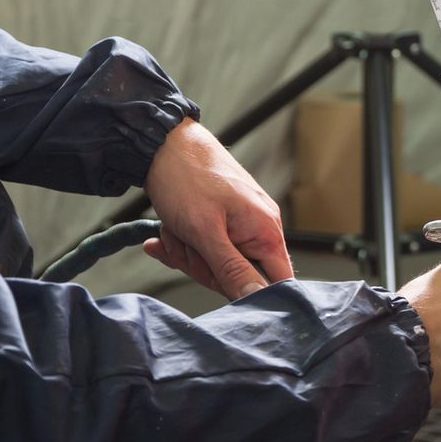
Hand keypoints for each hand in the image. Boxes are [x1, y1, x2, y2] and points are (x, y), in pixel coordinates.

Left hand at [142, 119, 293, 299]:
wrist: (162, 143)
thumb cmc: (186, 178)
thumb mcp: (205, 232)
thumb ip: (232, 270)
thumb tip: (256, 298)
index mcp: (267, 232)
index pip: (278, 283)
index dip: (253, 295)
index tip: (222, 285)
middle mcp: (260, 227)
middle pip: (240, 276)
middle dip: (203, 266)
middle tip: (185, 244)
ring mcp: (241, 223)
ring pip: (217, 263)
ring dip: (188, 251)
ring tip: (175, 228)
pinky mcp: (223, 219)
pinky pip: (207, 246)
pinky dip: (184, 241)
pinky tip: (168, 230)